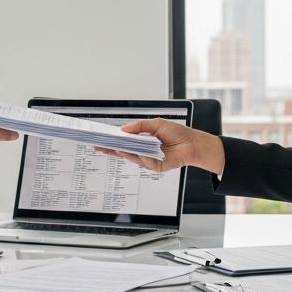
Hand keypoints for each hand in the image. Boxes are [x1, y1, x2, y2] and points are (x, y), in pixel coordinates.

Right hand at [93, 119, 224, 175]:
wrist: (193, 143)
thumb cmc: (177, 132)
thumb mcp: (156, 124)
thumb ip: (140, 125)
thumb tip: (124, 129)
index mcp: (142, 139)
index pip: (124, 141)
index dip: (113, 140)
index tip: (101, 138)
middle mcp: (144, 150)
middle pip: (124, 151)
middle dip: (111, 149)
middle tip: (99, 147)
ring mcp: (149, 159)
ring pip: (133, 158)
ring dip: (125, 153)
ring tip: (116, 148)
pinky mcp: (156, 167)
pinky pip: (146, 163)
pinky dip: (143, 158)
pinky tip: (142, 153)